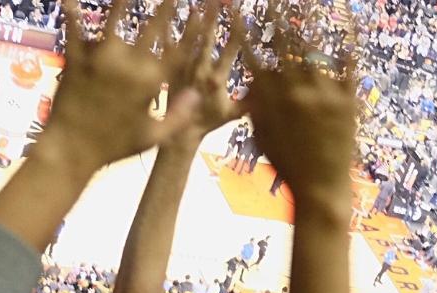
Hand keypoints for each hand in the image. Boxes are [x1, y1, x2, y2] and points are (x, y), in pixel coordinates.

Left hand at [45, 0, 200, 170]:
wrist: (71, 150)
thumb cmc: (115, 146)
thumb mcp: (153, 136)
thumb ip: (178, 115)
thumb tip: (197, 93)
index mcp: (150, 83)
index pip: (180, 49)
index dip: (194, 29)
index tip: (203, 11)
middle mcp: (128, 65)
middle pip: (153, 27)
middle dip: (167, 8)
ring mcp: (100, 59)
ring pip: (115, 21)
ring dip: (123, 3)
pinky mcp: (75, 59)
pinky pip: (75, 30)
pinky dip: (73, 14)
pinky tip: (70, 0)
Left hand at [166, 1, 243, 146]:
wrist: (179, 136)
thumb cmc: (208, 124)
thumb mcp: (233, 114)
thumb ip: (251, 102)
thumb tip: (271, 93)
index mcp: (216, 81)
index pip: (229, 52)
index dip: (236, 34)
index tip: (240, 16)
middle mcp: (198, 72)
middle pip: (207, 40)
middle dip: (213, 19)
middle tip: (218, 2)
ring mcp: (181, 70)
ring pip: (187, 40)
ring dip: (193, 21)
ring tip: (198, 4)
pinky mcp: (167, 71)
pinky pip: (165, 49)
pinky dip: (166, 32)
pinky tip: (164, 16)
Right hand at [241, 13, 358, 212]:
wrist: (320, 187)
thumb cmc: (287, 163)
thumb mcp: (262, 133)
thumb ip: (257, 103)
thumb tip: (253, 79)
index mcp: (271, 98)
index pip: (252, 54)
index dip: (242, 29)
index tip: (233, 8)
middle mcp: (295, 90)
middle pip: (283, 43)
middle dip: (276, 15)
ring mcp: (323, 93)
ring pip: (314, 48)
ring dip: (308, 20)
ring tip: (307, 0)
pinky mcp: (347, 99)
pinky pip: (348, 65)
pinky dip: (348, 43)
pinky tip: (348, 23)